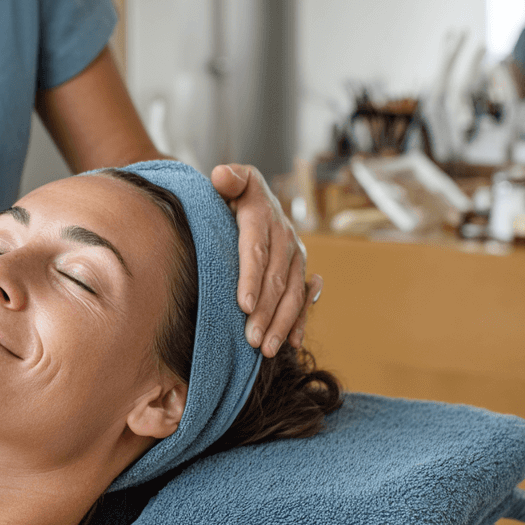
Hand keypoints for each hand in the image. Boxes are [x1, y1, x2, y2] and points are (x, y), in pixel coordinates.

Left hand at [211, 164, 323, 357]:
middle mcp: (284, 234)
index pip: (257, 249)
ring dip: (282, 323)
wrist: (254, 196)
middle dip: (266, 311)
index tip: (244, 305)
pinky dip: (299, 321)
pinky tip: (292, 343)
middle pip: (276, 278)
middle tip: (251, 339)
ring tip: (266, 349)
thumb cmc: (232, 192)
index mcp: (263, 213)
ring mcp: (295, 254)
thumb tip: (222, 176)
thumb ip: (228, 178)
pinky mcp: (299, 269)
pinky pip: (303, 298)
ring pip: (292, 293)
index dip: (251, 278)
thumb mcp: (230, 179)